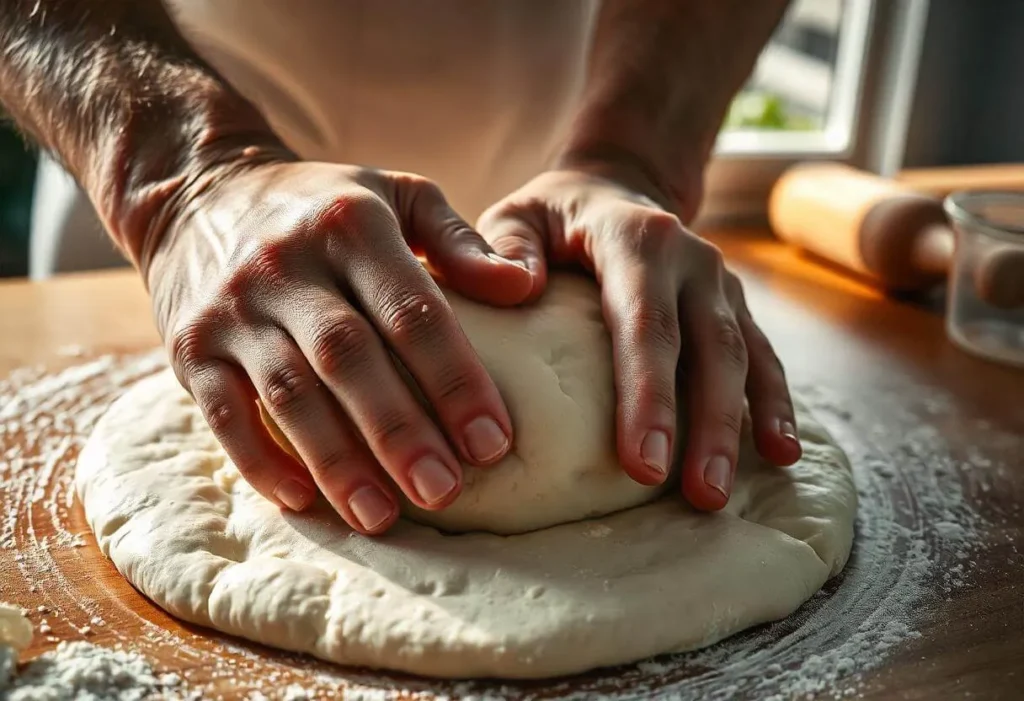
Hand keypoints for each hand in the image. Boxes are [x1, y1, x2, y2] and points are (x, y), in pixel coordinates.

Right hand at [147, 161, 534, 533]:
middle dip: (400, 432)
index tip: (494, 442)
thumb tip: (524, 287)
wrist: (199, 193)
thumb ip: (460, 240)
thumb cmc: (324, 206)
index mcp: (350, 225)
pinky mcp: (189, 347)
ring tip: (381, 517)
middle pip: (349, 359)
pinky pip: (223, 413)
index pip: (412, 312)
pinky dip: (261, 461)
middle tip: (445, 493)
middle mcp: (285, 265)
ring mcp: (231, 309)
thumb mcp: (396, 193)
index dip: (455, 380)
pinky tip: (303, 502)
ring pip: (289, 394)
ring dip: (337, 460)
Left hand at [476, 164, 801, 509]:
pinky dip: (773, 404)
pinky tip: (781, 454)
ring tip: (723, 492)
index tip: (641, 463)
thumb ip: (506, 244)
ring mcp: (720, 284)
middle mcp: (691, 260)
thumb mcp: (518, 213)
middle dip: (705, 426)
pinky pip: (763, 357)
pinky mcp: (734, 307)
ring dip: (740, 427)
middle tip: (699, 496)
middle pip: (708, 348)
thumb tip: (517, 288)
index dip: (648, 393)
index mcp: (637, 239)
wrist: (618, 186)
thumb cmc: (555, 215)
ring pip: (742, 359)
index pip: (645, 322)